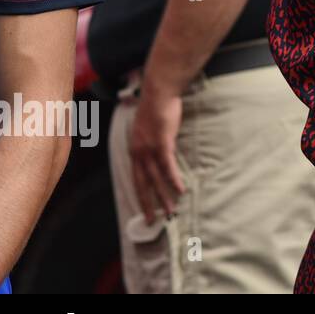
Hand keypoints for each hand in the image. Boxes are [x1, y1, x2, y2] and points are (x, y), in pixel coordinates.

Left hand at [128, 87, 185, 223]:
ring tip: (170, 211)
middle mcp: (138, 153)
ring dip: (164, 196)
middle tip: (152, 221)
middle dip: (148, 204)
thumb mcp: (149, 129)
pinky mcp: (162, 143)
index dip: (141, 195)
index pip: (136, 178)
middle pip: (143, 184)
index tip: (145, 210)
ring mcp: (149, 148)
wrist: (158, 92)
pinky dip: (173, 179)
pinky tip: (180, 189)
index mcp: (134, 151)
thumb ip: (151, 142)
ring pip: (156, 178)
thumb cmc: (156, 108)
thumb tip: (159, 152)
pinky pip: (168, 165)